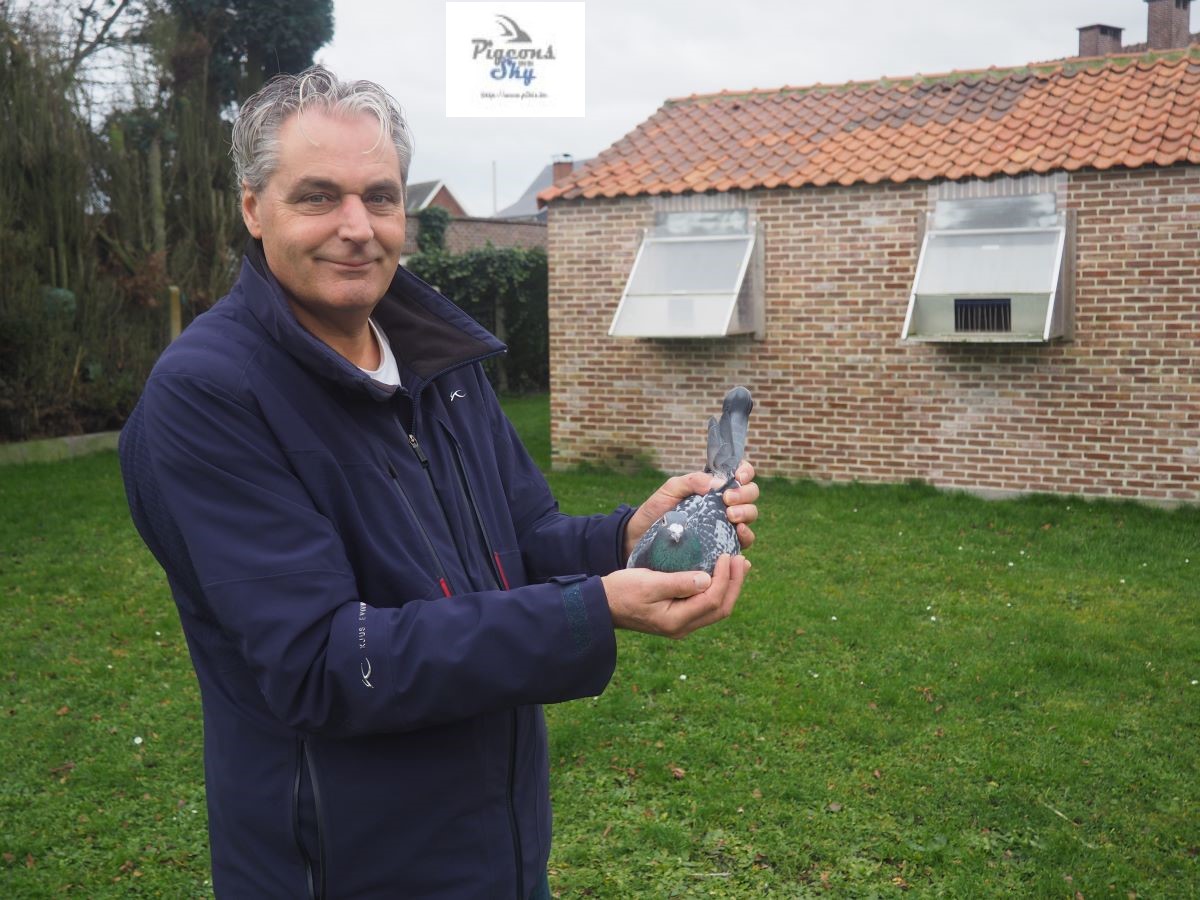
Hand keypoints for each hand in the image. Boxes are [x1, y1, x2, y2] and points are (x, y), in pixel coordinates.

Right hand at [603, 554, 749, 638]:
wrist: (602, 606)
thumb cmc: (621, 590)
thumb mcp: (648, 582)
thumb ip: (678, 582)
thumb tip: (708, 580)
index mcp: (676, 620)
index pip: (712, 600)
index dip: (725, 578)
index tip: (727, 555)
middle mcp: (682, 627)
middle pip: (721, 609)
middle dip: (734, 584)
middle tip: (742, 560)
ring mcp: (681, 625)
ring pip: (716, 610)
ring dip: (729, 587)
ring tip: (738, 566)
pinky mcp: (678, 617)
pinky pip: (706, 606)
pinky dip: (718, 590)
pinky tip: (719, 575)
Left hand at [623, 461, 758, 558]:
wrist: (642, 537)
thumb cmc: (657, 510)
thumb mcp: (671, 489)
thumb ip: (692, 480)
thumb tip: (718, 483)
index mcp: (714, 487)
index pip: (741, 474)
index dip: (746, 472)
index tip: (738, 477)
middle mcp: (725, 504)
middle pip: (750, 494)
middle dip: (744, 494)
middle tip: (727, 500)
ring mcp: (726, 524)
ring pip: (751, 515)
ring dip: (746, 513)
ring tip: (731, 516)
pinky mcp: (724, 545)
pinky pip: (744, 540)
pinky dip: (746, 535)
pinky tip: (738, 532)